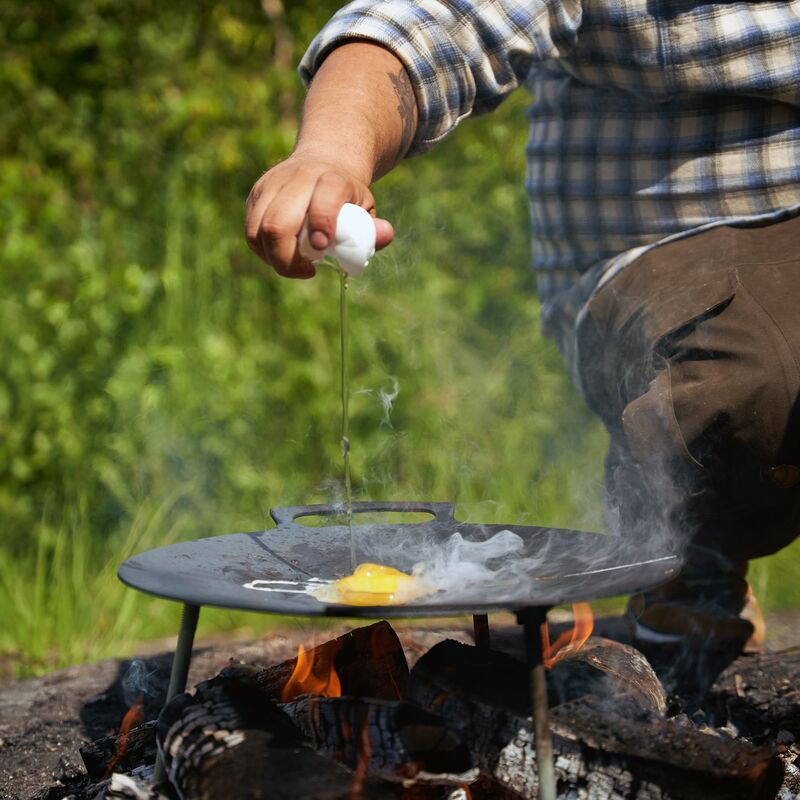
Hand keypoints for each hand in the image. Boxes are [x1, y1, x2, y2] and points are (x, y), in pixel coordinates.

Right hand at [245, 154, 393, 278]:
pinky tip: (282, 254)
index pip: (322, 202)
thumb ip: (373, 228)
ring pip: (258, 230)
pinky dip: (264, 251)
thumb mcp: (366, 208)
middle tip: (306, 271)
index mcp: (331, 179)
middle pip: (278, 224)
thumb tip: (385, 236)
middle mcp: (298, 177)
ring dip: (273, 258)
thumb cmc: (348, 197)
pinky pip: (251, 231)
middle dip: (287, 259)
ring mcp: (272, 184)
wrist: (324, 160)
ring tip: (294, 264)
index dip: (321, 226)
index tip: (322, 249)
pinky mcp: (256, 194)